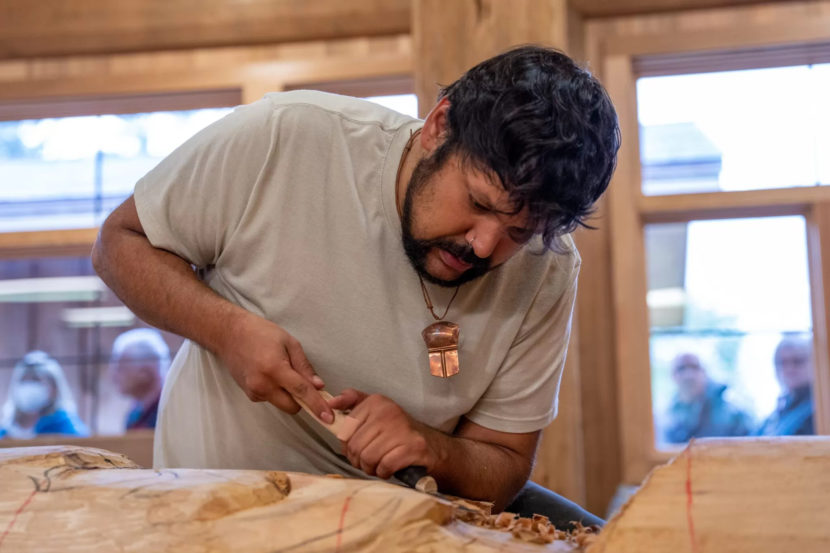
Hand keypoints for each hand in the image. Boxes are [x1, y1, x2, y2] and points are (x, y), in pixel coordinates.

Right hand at [218, 309, 332, 422]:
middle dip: (302, 400)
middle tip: (304, 383)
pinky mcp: (249, 394)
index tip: (328, 418)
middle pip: (292, 407)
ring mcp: (253, 391)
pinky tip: (270, 374)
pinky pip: (271, 399)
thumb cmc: (261, 333)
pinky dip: (277, 392)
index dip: (317, 405)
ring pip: (281, 404)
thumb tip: (318, 386)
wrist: (230, 334)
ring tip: (282, 371)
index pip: (301, 392)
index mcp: (274, 369)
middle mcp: (262, 384)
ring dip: (288, 395)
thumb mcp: (289, 343)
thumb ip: (304, 367)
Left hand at [328, 389, 438, 478]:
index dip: (348, 446)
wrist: (431, 448)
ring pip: (368, 457)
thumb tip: (331, 403)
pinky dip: (384, 472)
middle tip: (370, 461)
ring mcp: (402, 428)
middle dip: (359, 460)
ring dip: (371, 468)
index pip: (344, 431)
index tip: (359, 447)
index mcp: (376, 402)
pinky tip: (390, 468)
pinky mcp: (413, 446)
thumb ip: (351, 403)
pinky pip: (384, 466)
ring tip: (379, 464)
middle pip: (355, 446)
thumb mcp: (374, 412)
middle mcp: (389, 411)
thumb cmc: (396, 433)